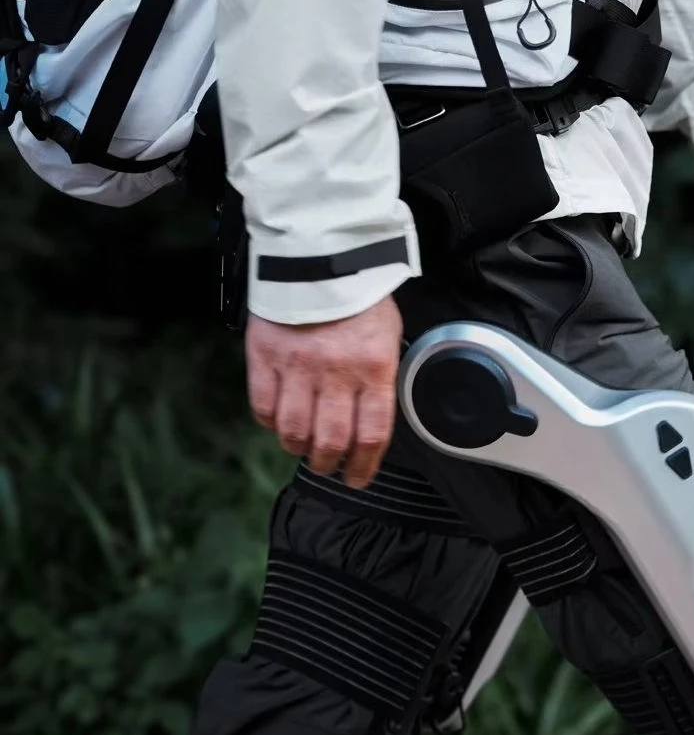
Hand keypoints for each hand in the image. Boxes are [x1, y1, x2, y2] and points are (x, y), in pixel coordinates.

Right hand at [244, 295, 403, 487]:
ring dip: (299, 448)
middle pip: (331, 440)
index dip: (364, 466)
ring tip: (304, 447)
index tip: (358, 478)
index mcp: (374, 367)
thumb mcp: (388, 336)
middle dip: (330, 464)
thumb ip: (379, 379)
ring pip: (293, 431)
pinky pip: (263, 407)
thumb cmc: (360, 298)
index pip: (372, 434)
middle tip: (329, 467)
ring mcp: (297, 365)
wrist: (320, 256)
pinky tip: (281, 422)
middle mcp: (336, 371)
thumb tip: (371, 422)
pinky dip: (272, 423)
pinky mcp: (265, 355)